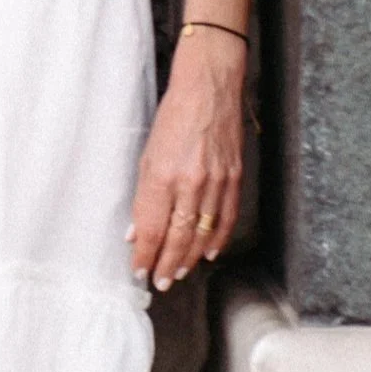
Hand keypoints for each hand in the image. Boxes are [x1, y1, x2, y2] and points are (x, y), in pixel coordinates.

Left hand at [131, 30, 246, 290]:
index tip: (139, 271)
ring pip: (204, 233)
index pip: (153, 228)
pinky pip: (226, 218)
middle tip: (160, 282)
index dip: (146, 255)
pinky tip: (208, 253)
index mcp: (164, 175)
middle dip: (167, 264)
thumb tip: (136, 232)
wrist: (210, 88)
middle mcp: (191, 182)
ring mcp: (216, 181)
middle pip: (178, 237)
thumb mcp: (147, 154)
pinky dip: (218, 239)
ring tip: (179, 273)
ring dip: (190, 258)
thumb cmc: (173, 117)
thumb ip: (143, 196)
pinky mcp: (234, 177)